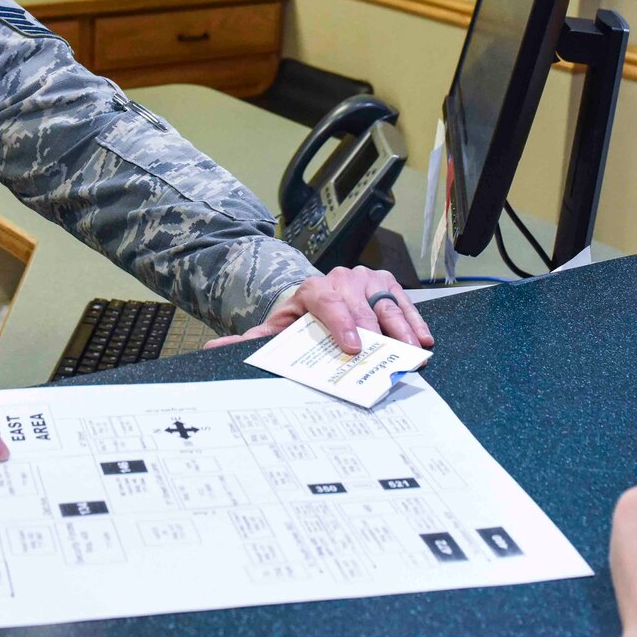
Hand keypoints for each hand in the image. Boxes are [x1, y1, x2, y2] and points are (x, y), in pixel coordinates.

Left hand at [204, 266, 432, 353]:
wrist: (313, 300)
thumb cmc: (299, 320)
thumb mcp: (275, 329)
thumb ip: (249, 341)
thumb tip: (214, 349)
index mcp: (311, 289)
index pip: (327, 303)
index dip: (341, 324)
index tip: (352, 347)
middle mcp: (340, 278)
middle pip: (360, 307)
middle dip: (376, 334)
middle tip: (388, 357)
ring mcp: (365, 279)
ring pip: (386, 303)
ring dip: (402, 329)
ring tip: (413, 352)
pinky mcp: (386, 282)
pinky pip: (402, 302)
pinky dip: (413, 321)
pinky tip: (422, 340)